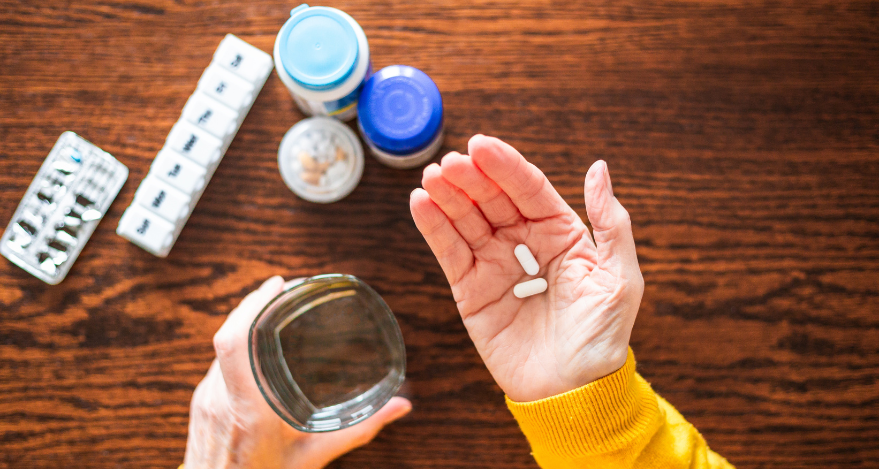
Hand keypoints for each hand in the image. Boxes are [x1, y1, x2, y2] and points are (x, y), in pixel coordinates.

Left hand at [184, 276, 411, 468]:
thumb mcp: (314, 457)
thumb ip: (357, 431)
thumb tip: (399, 408)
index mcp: (247, 410)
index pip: (234, 342)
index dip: (252, 306)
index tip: (276, 285)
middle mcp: (220, 398)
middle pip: (228, 334)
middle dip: (254, 304)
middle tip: (282, 288)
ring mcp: (205, 399)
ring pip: (221, 346)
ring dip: (245, 322)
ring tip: (272, 307)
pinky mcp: (200, 402)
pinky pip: (217, 361)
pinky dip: (237, 343)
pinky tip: (256, 342)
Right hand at [410, 135, 643, 401]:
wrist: (573, 391)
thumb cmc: (603, 335)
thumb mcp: (619, 276)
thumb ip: (609, 221)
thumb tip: (598, 168)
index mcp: (562, 233)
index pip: (529, 189)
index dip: (506, 166)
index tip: (482, 145)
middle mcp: (525, 243)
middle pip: (493, 200)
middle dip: (472, 178)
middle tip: (452, 163)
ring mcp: (495, 265)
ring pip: (466, 220)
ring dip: (448, 196)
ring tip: (433, 177)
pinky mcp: (470, 290)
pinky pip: (449, 253)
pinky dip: (433, 228)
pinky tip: (421, 202)